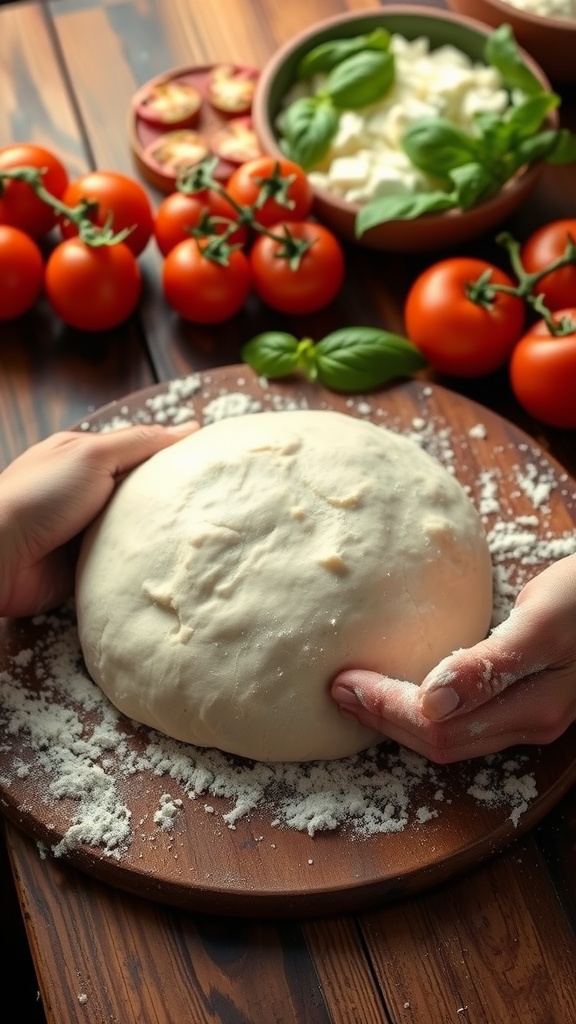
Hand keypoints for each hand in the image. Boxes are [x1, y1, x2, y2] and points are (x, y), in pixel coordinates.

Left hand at [0, 422, 198, 617]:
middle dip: (175, 499)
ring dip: (161, 535)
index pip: (142, 452)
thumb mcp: (92, 455)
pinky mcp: (89, 568)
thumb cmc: (40, 496)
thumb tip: (190, 428)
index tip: (215, 462)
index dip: (176, 456)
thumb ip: (140, 443)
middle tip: (220, 502)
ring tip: (208, 536)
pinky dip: (144, 564)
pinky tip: (175, 565)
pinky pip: (127, 564)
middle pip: (144, 493)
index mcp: (87, 459)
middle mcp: (89, 494)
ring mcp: (88, 533)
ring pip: (139, 530)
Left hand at [331, 554, 575, 762]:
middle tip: (337, 689)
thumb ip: (492, 665)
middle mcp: (527, 722)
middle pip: (438, 741)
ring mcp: (528, 712)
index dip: (387, 712)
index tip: (345, 682)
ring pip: (449, 735)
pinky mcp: (525, 693)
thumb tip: (432, 701)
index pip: (438, 731)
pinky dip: (422, 706)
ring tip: (358, 691)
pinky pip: (462, 716)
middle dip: (382, 719)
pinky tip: (404, 685)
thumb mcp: (544, 623)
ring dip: (398, 717)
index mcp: (530, 710)